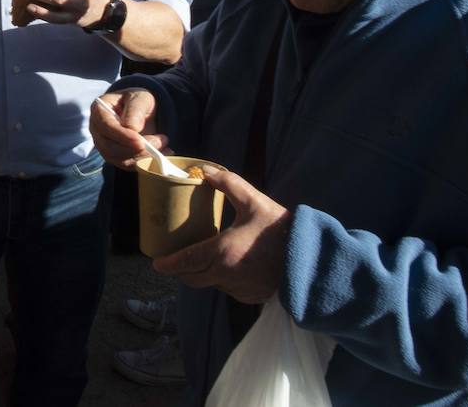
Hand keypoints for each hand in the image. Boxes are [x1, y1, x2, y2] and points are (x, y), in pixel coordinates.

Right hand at [90, 89, 170, 169]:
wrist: (142, 111)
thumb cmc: (138, 101)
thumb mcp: (140, 98)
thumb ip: (136, 110)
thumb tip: (132, 128)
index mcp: (99, 110)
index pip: (106, 126)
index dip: (122, 136)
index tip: (140, 142)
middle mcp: (97, 130)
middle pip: (109, 146)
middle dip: (134, 149)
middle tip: (159, 142)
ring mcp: (104, 145)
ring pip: (119, 159)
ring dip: (142, 156)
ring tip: (162, 144)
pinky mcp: (115, 157)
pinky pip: (127, 164)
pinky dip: (145, 162)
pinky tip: (162, 153)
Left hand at [152, 167, 290, 303]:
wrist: (311, 257)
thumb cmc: (280, 228)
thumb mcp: (253, 201)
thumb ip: (229, 184)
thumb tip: (206, 171)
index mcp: (222, 252)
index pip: (185, 262)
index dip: (168, 264)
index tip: (156, 263)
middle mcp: (226, 274)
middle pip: (192, 278)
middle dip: (180, 271)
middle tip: (173, 260)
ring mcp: (238, 288)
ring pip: (209, 284)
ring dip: (201, 274)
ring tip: (198, 259)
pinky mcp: (249, 296)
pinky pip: (226, 289)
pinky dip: (220, 280)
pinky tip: (224, 266)